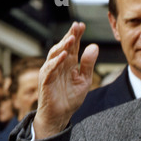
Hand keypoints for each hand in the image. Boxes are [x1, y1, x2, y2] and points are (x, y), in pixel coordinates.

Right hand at [34, 22, 98, 139]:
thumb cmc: (70, 98)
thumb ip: (88, 64)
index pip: (72, 46)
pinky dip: (56, 62)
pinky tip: (64, 55)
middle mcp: (58, 65)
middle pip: (63, 47)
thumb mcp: (85, 80)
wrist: (61, 115)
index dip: (76, 35)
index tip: (82, 25)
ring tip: (71, 38)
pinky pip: (50, 69)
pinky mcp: (45, 81)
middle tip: (76, 26)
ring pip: (55, 55)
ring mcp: (50, 72)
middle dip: (70, 36)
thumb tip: (95, 46)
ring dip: (63, 46)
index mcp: (68, 64)